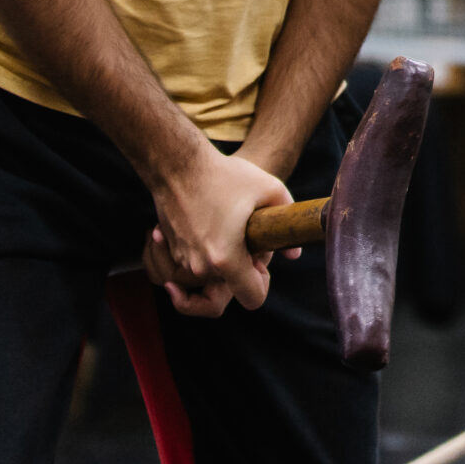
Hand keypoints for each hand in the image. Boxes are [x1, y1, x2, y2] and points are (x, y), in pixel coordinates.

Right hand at [144, 142, 293, 316]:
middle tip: (244, 230)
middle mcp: (201, 267)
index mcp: (226, 259)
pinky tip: (207, 218)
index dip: (263, 283)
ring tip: (225, 221)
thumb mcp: (269, 190)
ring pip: (211, 272)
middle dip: (242, 264)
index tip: (260, 259)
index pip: (253, 299)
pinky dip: (203, 246)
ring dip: (221, 255)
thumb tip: (294, 254)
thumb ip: (287, 223)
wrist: (177, 164)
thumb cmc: (225, 175)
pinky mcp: (170, 251)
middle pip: (231, 284)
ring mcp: (182, 260)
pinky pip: (194, 259)